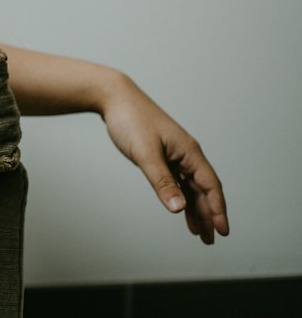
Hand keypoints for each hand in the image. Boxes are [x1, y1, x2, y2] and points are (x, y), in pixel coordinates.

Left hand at [99, 75, 229, 243]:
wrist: (114, 98)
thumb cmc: (131, 120)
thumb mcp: (146, 154)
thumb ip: (162, 182)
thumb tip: (179, 208)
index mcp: (189, 152)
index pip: (210, 186)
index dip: (218, 209)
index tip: (223, 231)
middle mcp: (186, 154)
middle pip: (203, 189)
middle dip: (208, 215)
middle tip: (210, 239)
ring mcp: (174, 154)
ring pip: (190, 186)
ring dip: (195, 208)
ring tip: (198, 232)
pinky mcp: (162, 155)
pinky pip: (177, 180)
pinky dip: (181, 196)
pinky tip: (180, 208)